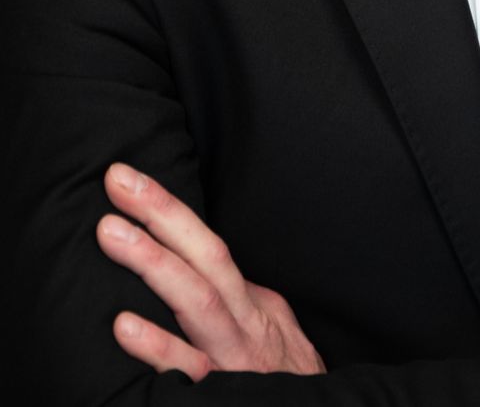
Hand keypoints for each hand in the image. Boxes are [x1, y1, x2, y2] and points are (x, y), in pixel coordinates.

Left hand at [96, 163, 325, 380]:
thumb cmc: (283, 373)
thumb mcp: (264, 325)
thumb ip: (230, 299)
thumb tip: (188, 267)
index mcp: (248, 303)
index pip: (207, 244)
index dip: (168, 210)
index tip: (127, 179)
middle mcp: (242, 323)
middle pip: (204, 258)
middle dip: (160, 216)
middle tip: (117, 183)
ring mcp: (231, 359)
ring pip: (198, 302)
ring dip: (153, 264)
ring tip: (111, 233)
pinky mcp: (221, 396)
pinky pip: (188, 371)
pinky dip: (158, 349)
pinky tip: (124, 327)